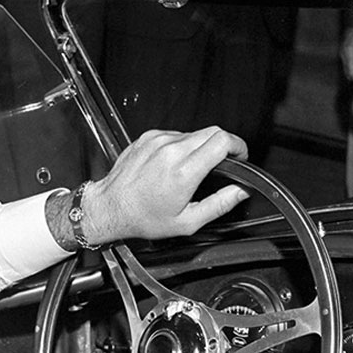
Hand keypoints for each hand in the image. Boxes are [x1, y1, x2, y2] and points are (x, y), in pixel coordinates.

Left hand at [81, 127, 249, 244]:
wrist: (111, 207)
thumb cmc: (143, 217)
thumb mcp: (187, 222)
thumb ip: (220, 204)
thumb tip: (241, 192)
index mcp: (183, 172)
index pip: (222, 141)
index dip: (238, 146)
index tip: (240, 155)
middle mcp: (170, 151)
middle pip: (213, 131)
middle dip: (225, 144)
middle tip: (224, 162)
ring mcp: (158, 141)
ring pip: (194, 133)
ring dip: (201, 146)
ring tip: (192, 169)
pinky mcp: (149, 136)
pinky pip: (175, 135)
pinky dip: (181, 146)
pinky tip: (172, 165)